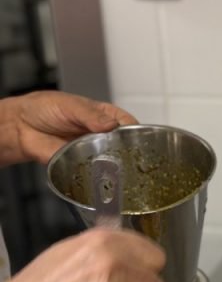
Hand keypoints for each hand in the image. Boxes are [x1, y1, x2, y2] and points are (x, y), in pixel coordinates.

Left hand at [5, 91, 136, 165]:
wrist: (22, 127)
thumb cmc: (44, 109)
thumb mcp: (70, 105)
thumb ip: (91, 115)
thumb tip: (110, 124)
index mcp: (103, 116)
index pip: (127, 124)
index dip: (136, 132)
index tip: (140, 139)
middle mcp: (102, 135)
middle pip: (124, 145)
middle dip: (128, 151)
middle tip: (128, 155)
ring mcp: (94, 152)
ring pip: (113, 161)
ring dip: (116, 165)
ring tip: (118, 167)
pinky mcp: (84, 166)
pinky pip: (97, 173)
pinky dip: (100, 175)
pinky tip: (104, 176)